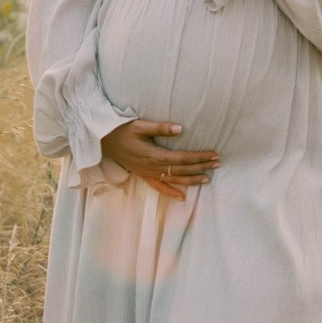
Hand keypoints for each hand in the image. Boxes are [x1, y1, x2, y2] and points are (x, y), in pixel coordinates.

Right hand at [101, 118, 219, 199]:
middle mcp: (154, 168)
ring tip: (208, 179)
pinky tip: (182, 197)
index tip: (213, 155)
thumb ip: (161, 128)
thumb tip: (181, 129)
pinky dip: (171, 192)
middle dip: (201, 167)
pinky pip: (160, 187)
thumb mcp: (140, 125)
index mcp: (155, 155)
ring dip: (192, 180)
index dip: (199, 158)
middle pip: (182, 170)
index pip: (183, 158)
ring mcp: (149, 174)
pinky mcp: (144, 176)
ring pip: (175, 180)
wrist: (104, 142)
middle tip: (218, 163)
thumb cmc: (122, 131)